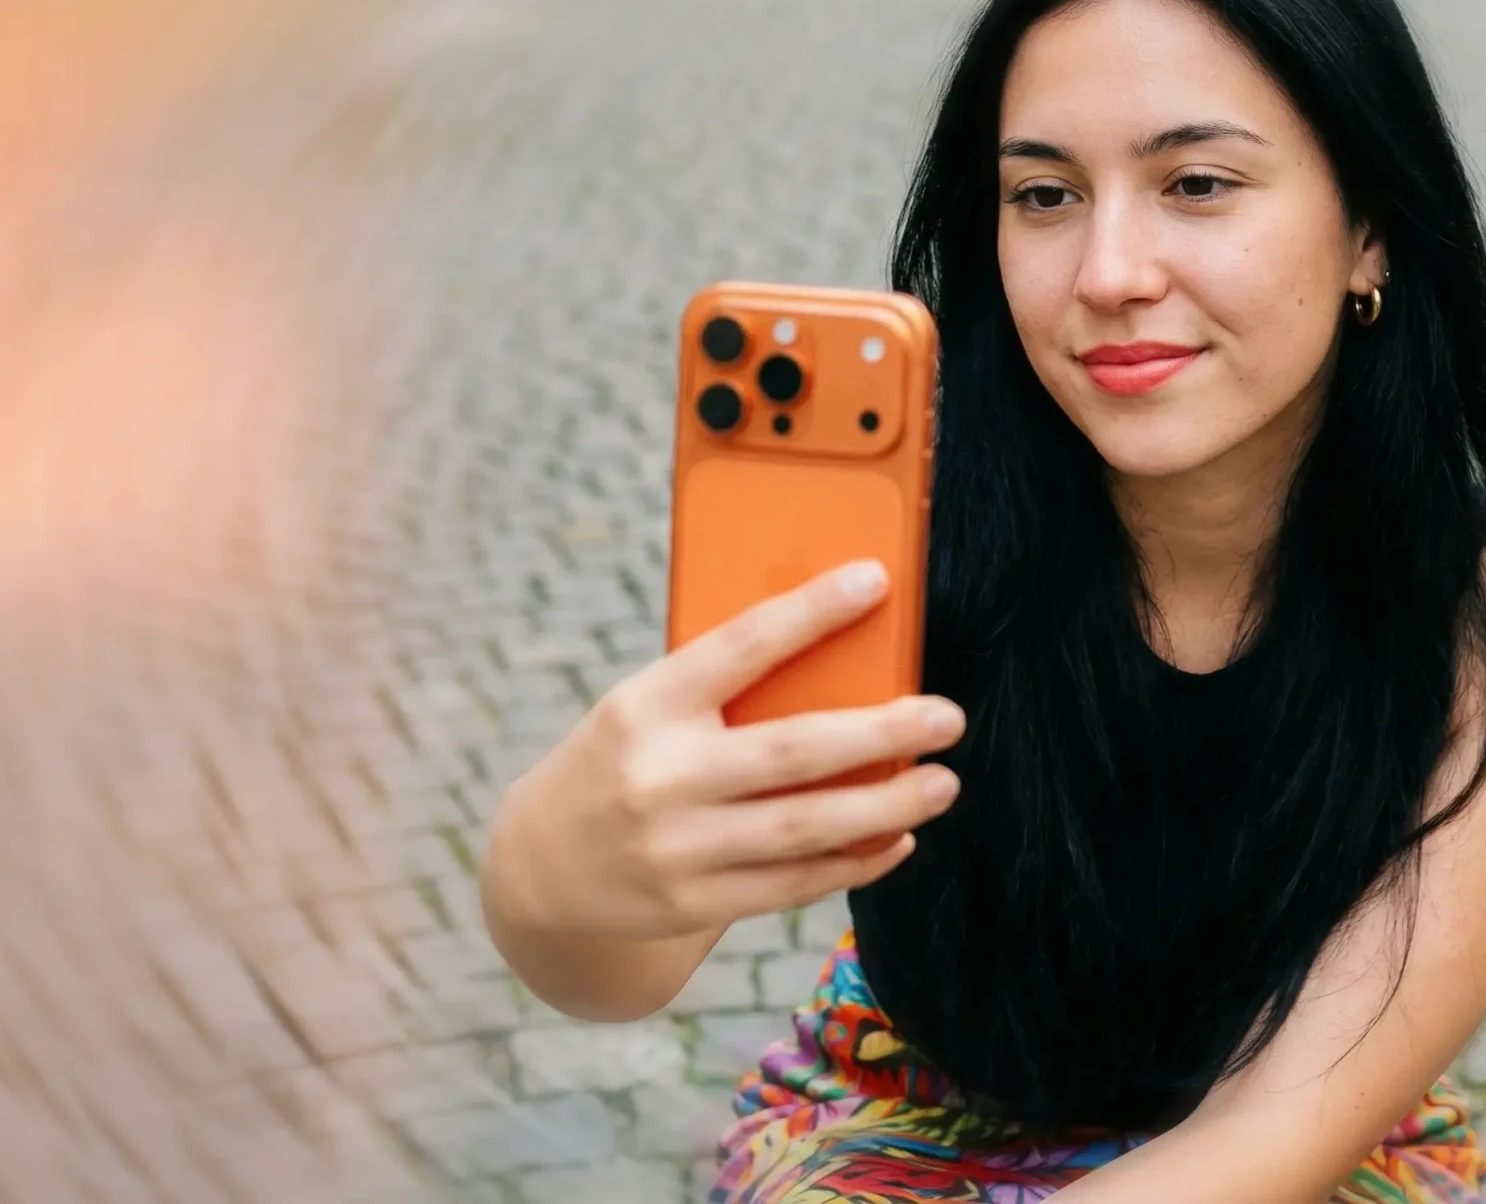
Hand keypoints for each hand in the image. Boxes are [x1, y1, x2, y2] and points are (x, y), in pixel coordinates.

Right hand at [490, 559, 961, 942]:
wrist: (536, 868)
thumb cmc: (619, 763)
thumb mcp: (645, 710)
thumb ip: (722, 694)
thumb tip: (842, 665)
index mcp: (646, 705)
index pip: (739, 646)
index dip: (810, 611)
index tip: (874, 580)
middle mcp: (660, 777)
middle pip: (793, 751)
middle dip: (882, 732)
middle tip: (949, 717)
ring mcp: (676, 849)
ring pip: (804, 829)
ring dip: (886, 807)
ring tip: (943, 783)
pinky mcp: (692, 905)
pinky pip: (793, 884)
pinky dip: (854, 863)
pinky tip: (897, 840)